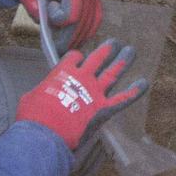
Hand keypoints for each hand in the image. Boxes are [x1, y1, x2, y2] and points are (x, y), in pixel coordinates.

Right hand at [15, 40, 146, 150]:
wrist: (45, 132)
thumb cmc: (33, 116)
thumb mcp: (30, 98)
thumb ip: (40, 93)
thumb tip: (38, 97)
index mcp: (63, 72)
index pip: (73, 57)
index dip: (77, 57)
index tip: (78, 59)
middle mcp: (82, 78)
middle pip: (98, 58)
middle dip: (106, 49)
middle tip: (114, 43)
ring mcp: (95, 92)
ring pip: (113, 72)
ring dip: (123, 61)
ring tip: (131, 50)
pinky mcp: (104, 109)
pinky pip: (123, 98)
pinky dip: (134, 91)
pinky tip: (145, 83)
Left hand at [20, 0, 101, 49]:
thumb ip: (38, 12)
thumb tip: (52, 35)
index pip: (71, 15)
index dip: (59, 24)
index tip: (48, 20)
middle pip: (82, 22)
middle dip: (69, 38)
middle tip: (57, 51)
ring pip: (91, 24)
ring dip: (78, 37)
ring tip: (65, 47)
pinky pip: (94, 20)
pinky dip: (85, 31)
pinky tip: (74, 38)